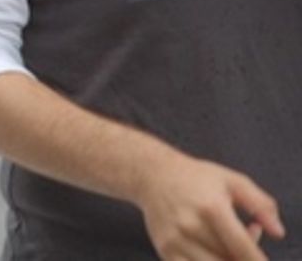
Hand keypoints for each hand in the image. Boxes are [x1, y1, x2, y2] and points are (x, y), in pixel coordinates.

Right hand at [136, 153, 283, 260]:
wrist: (151, 174)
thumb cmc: (196, 177)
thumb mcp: (232, 180)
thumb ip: (260, 204)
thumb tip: (277, 232)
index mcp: (212, 208)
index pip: (243, 248)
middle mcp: (191, 226)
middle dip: (243, 259)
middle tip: (245, 243)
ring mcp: (176, 240)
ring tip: (227, 245)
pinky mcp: (165, 249)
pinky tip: (211, 251)